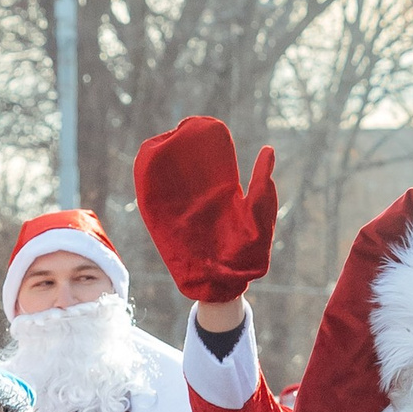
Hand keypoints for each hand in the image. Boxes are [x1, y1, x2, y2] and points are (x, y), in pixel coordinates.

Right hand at [135, 117, 277, 303]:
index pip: (211, 162)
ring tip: (158, 145)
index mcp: (223, 195)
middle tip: (176, 131)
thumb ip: (262, 189)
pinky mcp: (164, 225)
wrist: (225, 286)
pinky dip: (146, 182)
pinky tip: (145, 167)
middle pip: (185, 166)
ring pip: (166, 179)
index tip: (200, 125)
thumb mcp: (259, 219)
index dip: (205, 144)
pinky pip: (151, 199)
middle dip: (178, 148)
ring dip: (160, 163)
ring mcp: (181, 211)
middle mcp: (199, 200)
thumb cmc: (249, 255)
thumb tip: (268, 150)